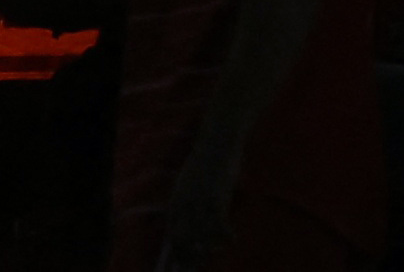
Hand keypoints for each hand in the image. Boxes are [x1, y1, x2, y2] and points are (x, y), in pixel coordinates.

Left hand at [159, 141, 241, 269]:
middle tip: (197, 263)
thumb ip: (185, 198)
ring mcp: (200, 204)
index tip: (180, 257)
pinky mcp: (217, 202)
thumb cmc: (204, 160)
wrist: (216, 144)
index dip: (176, 246)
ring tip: (215, 253)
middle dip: (189, 254)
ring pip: (201, 237)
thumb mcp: (187, 179)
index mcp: (176, 197)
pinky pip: (220, 228)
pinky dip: (227, 236)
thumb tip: (188, 216)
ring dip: (208, 249)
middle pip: (183, 238)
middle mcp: (185, 204)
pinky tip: (232, 239)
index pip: (171, 228)